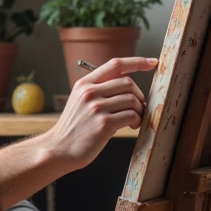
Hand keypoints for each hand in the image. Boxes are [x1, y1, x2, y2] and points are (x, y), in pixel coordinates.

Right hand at [48, 56, 157, 170]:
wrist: (59, 149)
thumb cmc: (73, 128)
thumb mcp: (80, 101)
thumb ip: (99, 90)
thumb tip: (128, 84)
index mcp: (84, 84)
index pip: (115, 64)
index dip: (136, 62)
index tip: (152, 62)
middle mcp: (90, 93)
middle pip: (128, 82)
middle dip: (138, 95)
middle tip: (138, 107)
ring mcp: (96, 108)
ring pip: (132, 99)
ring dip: (139, 109)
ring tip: (134, 118)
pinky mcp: (104, 124)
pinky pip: (131, 115)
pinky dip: (137, 120)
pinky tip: (132, 126)